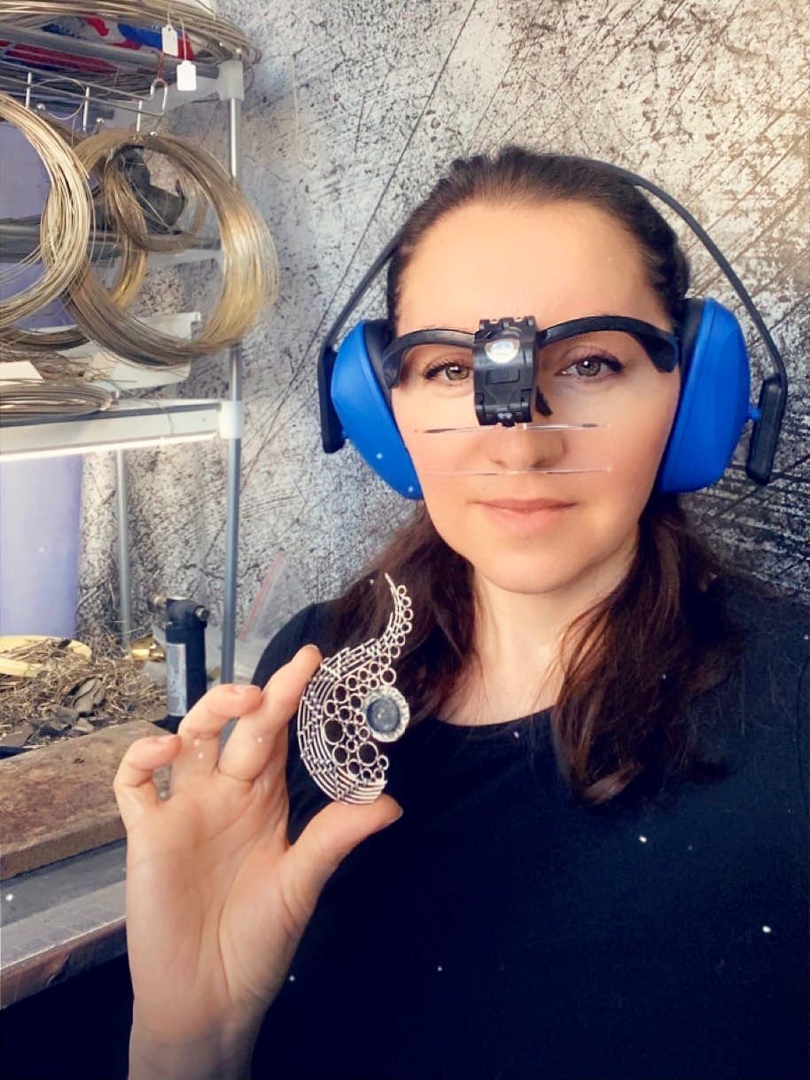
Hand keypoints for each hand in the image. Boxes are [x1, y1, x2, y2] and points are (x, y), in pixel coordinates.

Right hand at [114, 646, 400, 1077]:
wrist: (209, 998)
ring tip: (238, 702)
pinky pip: (135, 785)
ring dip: (207, 713)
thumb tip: (390, 803)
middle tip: (287, 674)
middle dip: (261, 696)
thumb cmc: (257, 941)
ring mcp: (184, 810)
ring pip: (187, 740)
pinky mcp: (147, 834)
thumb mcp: (300, 885)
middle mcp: (225, 794)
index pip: (278, 736)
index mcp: (264, 799)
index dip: (292, 698)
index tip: (314, 661)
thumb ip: (334, 839)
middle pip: (239, 730)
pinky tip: (165, 751)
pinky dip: (142, 759)